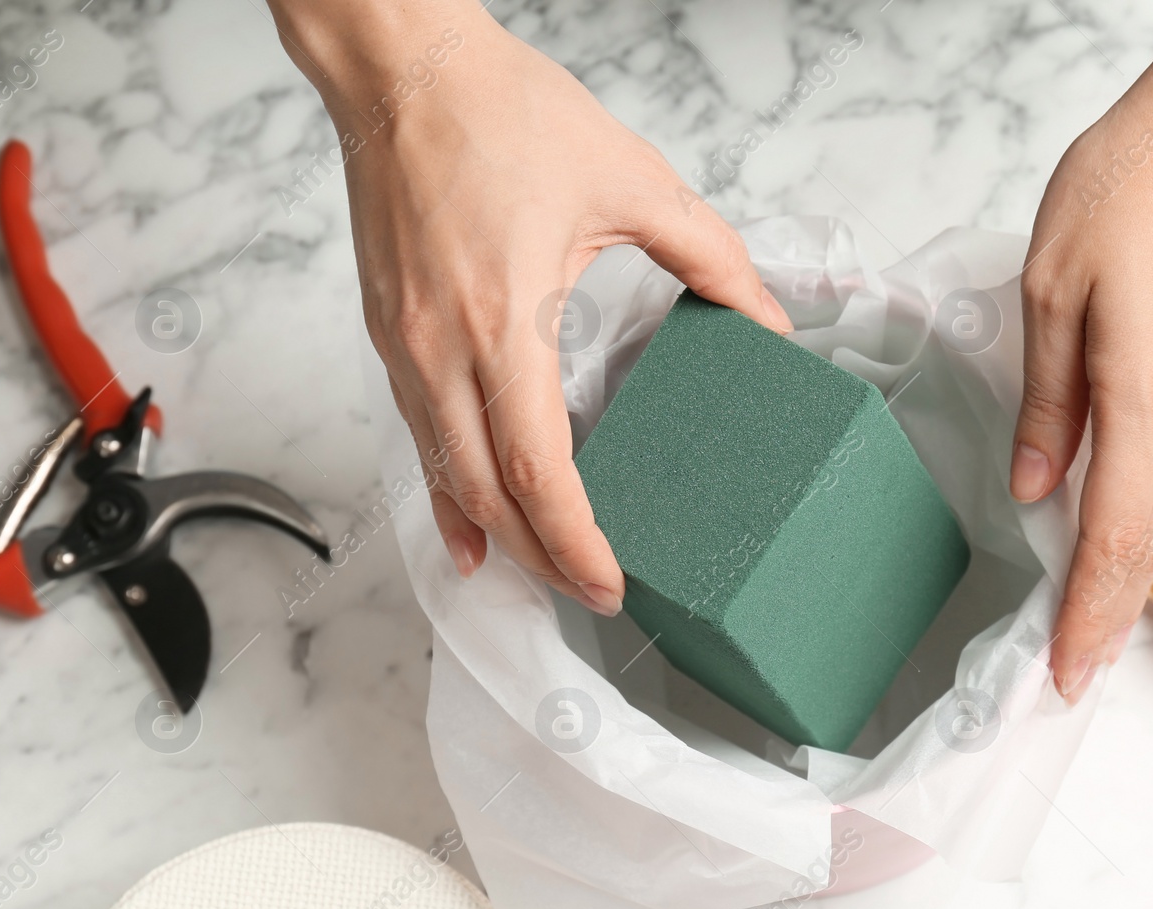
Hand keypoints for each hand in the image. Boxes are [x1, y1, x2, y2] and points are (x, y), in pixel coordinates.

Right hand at [267, 1, 790, 615]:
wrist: (402, 68)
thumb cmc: (502, 112)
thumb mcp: (633, 182)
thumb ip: (712, 258)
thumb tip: (765, 320)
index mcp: (503, 319)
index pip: (536, 469)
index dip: (574, 540)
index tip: (610, 583)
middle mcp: (439, 348)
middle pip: (486, 495)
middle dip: (541, 559)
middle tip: (592, 595)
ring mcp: (403, 347)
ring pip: (444, 477)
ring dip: (494, 537)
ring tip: (544, 574)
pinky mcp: (387, 335)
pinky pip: (417, 439)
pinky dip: (446, 492)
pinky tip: (469, 527)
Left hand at [1010, 0, 1152, 698]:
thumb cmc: (1132, 187)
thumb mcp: (1053, 289)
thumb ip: (1048, 402)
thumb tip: (1032, 490)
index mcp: (1147, 400)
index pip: (1111, 539)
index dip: (1086, 615)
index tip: (1062, 675)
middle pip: (1150, 543)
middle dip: (1111, 616)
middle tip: (1076, 676)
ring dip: (1142, 579)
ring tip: (1111, 633)